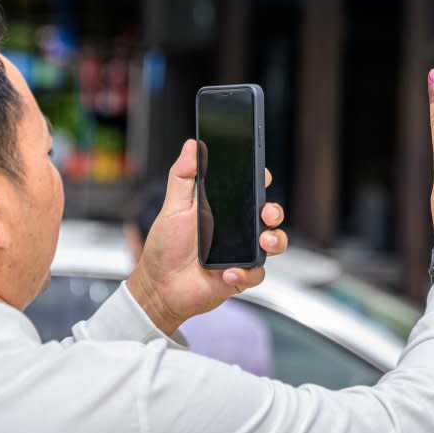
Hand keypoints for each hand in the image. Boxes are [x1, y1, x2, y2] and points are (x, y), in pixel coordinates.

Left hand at [126, 139, 286, 334]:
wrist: (158, 286)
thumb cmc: (165, 247)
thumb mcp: (172, 208)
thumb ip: (183, 176)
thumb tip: (192, 146)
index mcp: (223, 210)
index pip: (250, 190)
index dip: (261, 181)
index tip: (262, 175)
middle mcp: (237, 231)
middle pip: (269, 215)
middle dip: (275, 211)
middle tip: (267, 212)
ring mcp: (241, 254)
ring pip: (273, 243)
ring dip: (275, 240)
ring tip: (263, 241)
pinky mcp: (240, 277)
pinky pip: (256, 274)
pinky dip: (245, 273)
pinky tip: (228, 272)